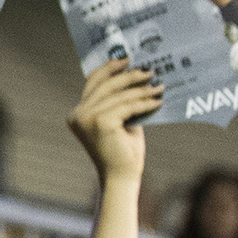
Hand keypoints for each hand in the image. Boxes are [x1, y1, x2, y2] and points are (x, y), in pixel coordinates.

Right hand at [67, 58, 160, 177]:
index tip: (127, 60)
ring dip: (142, 89)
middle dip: (129, 75)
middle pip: (106, 85)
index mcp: (78, 113)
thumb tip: (137, 79)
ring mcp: (87, 118)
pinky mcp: (101, 123)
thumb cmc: (122, 152)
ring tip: (159, 86)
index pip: (93, 83)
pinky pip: (127, 106)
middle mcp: (78, 114)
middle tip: (149, 71)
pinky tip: (158, 101)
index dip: (109, 68)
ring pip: (119, 95)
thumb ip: (120, 103)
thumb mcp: (119, 122)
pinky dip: (145, 102)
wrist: (121, 178)